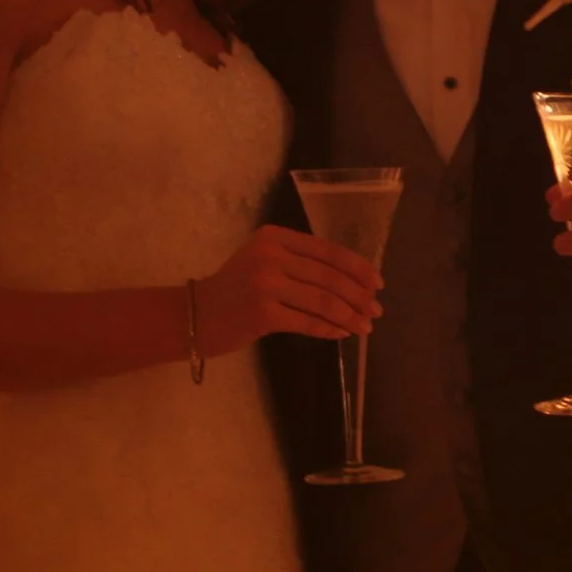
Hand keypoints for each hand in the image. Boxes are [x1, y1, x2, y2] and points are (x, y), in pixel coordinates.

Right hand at [197, 225, 383, 353]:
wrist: (193, 315)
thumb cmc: (235, 290)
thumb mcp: (265, 262)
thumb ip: (302, 264)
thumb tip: (354, 282)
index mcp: (275, 237)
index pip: (328, 250)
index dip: (358, 268)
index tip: (377, 284)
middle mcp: (270, 256)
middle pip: (330, 276)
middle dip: (359, 296)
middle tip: (376, 310)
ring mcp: (265, 284)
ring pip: (323, 301)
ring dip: (350, 316)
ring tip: (365, 327)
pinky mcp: (262, 314)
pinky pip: (307, 322)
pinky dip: (329, 329)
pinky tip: (341, 334)